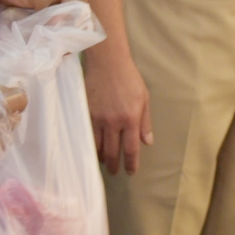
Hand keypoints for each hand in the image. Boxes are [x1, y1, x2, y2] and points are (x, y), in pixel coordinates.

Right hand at [83, 44, 152, 174]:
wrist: (108, 63)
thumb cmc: (129, 78)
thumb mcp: (144, 98)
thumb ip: (145, 122)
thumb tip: (148, 142)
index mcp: (131, 118)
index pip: (131, 149)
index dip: (131, 164)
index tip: (130, 172)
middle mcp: (114, 122)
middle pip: (113, 152)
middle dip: (114, 165)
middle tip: (115, 171)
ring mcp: (99, 118)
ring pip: (98, 147)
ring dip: (101, 158)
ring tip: (104, 162)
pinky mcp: (87, 113)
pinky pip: (88, 136)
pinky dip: (91, 146)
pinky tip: (93, 149)